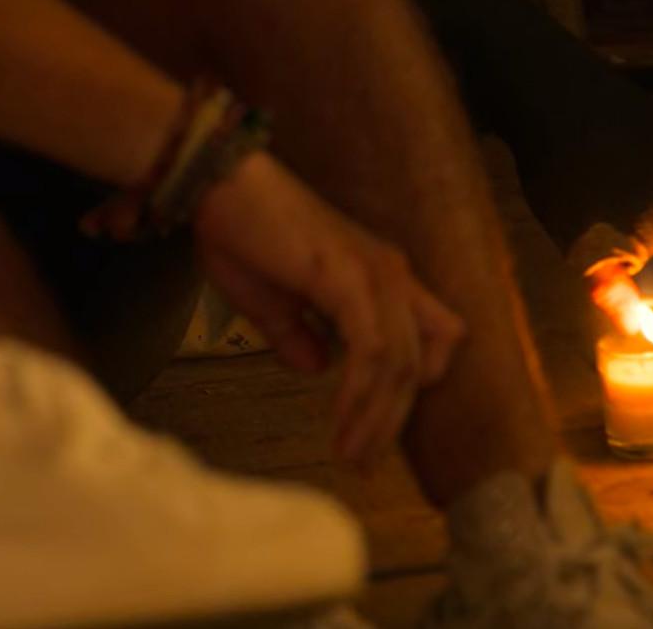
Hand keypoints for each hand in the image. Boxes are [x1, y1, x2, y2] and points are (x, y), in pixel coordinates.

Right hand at [191, 152, 464, 465]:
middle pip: (419, 364)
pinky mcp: (350, 280)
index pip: (435, 337)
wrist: (216, 189)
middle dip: (393, 421)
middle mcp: (392, 274)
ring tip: (349, 456)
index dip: (417, 386)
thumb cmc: (240, 236)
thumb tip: (314, 368)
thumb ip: (297, 337)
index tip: (378, 427)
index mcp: (381, 275)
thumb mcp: (271, 303)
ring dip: (376, 418)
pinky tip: (340, 425)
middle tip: (363, 463)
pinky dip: (359, 396)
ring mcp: (376, 275)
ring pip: (399, 366)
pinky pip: (372, 354)